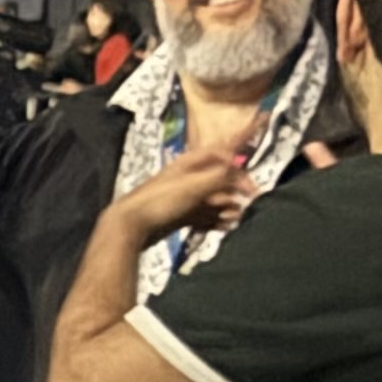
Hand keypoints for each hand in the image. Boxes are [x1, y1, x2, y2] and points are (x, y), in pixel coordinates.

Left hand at [117, 139, 259, 242]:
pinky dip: (215, 220)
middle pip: (220, 179)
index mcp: (190, 162)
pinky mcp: (180, 215)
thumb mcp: (195, 185)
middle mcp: (188, 177)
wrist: (131, 226)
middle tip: (247, 203)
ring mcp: (184, 197)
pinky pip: (204, 215)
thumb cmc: (161, 201)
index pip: (221, 155)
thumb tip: (238, 171)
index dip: (238, 166)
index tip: (250, 184)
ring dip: (226, 207)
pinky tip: (224, 227)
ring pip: (213, 199)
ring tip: (233, 218)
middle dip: (234, 190)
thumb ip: (219, 176)